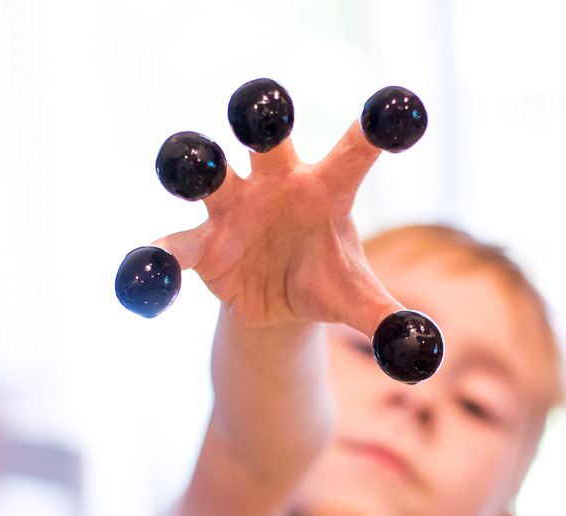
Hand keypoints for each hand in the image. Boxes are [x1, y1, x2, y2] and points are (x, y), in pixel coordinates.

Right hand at [154, 122, 400, 337]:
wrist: (277, 302)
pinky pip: (171, 248)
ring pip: (207, 173)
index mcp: (325, 189)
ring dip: (194, 165)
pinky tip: (142, 283)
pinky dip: (154, 265)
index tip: (396, 114)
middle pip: (265, 139)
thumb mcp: (357, 301)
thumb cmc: (324, 281)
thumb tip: (422, 353)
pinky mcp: (200, 244)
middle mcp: (275, 183)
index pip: (353, 154)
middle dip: (261, 121)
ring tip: (190, 167)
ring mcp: (232, 207)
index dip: (373, 132)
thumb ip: (387, 320)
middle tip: (260, 112)